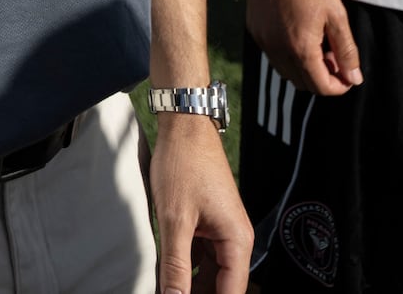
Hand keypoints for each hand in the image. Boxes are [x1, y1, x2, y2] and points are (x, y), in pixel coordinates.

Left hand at [148, 114, 250, 293]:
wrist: (184, 126)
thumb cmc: (184, 163)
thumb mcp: (175, 220)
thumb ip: (175, 265)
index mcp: (237, 240)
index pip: (231, 293)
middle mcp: (235, 239)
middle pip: (221, 286)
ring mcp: (220, 232)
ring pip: (208, 274)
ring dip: (189, 285)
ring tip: (167, 289)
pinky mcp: (206, 224)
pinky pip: (198, 257)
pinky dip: (184, 267)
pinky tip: (165, 275)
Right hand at [245, 0, 361, 95]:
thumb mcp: (335, 14)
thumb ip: (346, 50)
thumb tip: (354, 78)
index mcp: (300, 49)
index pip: (321, 87)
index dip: (339, 86)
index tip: (348, 73)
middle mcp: (278, 51)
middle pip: (303, 84)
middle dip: (322, 77)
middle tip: (334, 57)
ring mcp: (263, 42)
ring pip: (286, 73)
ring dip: (304, 69)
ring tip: (317, 45)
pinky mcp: (255, 31)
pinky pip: (273, 56)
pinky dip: (288, 56)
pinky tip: (298, 34)